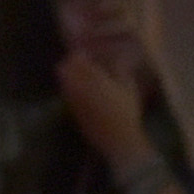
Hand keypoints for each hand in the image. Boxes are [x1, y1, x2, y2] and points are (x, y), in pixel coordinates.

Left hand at [54, 43, 154, 173]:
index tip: (84, 52)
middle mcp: (81, 89)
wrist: (119, 142)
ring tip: (78, 75)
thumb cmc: (127, 114)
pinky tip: (79, 91)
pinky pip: (67, 96)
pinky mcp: (74, 114)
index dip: (79, 54)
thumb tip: (118, 58)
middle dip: (70, 64)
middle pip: (65, 70)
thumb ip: (122, 71)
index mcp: (95, 80)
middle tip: (79, 62)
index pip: (78, 61)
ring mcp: (75, 102)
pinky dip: (69, 90)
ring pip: (63, 83)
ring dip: (68, 76)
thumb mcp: (129, 89)